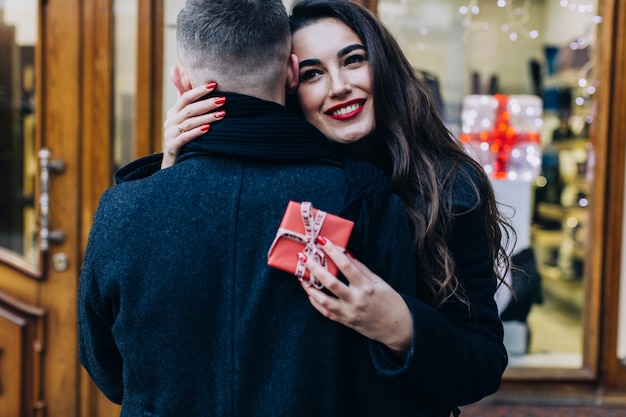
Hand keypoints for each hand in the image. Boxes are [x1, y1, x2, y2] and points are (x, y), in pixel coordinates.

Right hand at [162, 66, 225, 168]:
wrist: (173, 163)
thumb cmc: (182, 137)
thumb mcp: (184, 118)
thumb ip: (184, 96)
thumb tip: (179, 69)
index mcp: (173, 112)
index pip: (185, 97)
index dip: (199, 90)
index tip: (214, 84)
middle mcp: (170, 121)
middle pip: (189, 109)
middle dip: (207, 103)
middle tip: (224, 99)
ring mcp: (169, 134)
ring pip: (189, 123)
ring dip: (207, 117)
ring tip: (222, 114)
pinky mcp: (172, 147)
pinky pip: (185, 138)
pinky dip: (197, 132)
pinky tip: (208, 129)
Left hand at [301, 237, 413, 355]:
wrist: (397, 328)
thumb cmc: (391, 302)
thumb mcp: (379, 282)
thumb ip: (361, 269)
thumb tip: (346, 255)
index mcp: (366, 287)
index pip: (346, 265)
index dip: (332, 251)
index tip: (322, 240)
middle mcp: (356, 300)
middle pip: (330, 282)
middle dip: (314, 268)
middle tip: (303, 256)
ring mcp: (349, 312)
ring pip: (323, 300)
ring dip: (310, 287)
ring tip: (301, 276)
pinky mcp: (345, 321)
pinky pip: (326, 312)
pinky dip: (316, 302)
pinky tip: (309, 293)